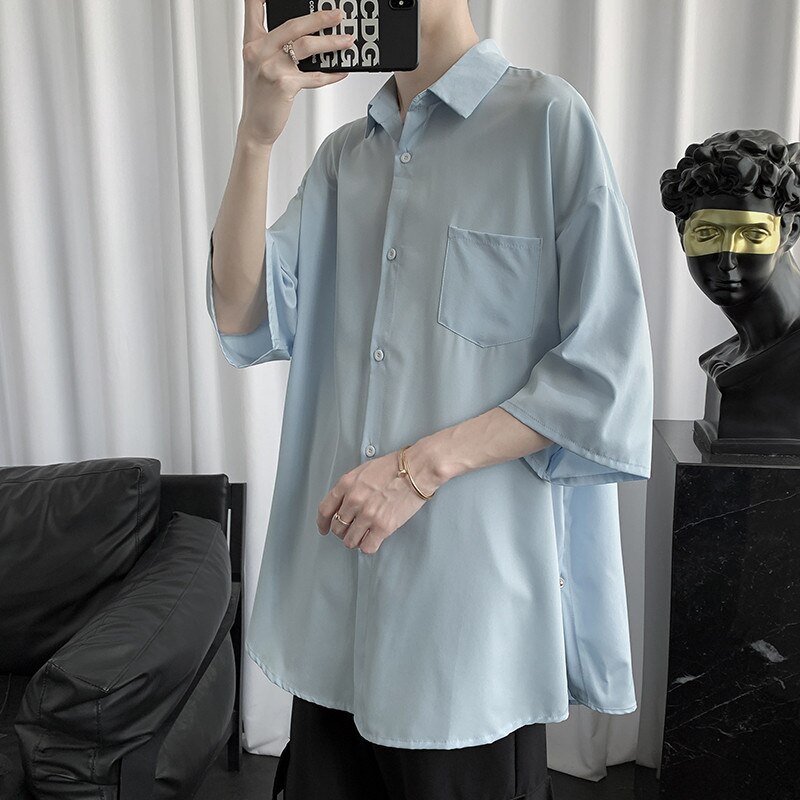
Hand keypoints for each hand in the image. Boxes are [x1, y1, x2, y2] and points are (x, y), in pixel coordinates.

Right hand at [238, 0, 354, 147]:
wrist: (255, 127)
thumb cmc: (261, 97)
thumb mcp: (261, 65)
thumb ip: (275, 46)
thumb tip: (306, 36)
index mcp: (252, 42)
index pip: (254, 7)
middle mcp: (258, 51)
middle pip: (293, 25)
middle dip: (319, 17)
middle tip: (338, 14)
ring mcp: (271, 67)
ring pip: (306, 46)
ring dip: (331, 43)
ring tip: (347, 41)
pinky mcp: (284, 85)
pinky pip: (314, 76)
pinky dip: (331, 74)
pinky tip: (341, 71)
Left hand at [316, 448, 440, 554]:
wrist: (418, 469)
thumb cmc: (394, 467)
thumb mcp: (364, 470)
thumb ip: (350, 487)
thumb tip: (344, 504)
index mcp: (346, 484)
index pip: (325, 510)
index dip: (322, 523)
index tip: (324, 529)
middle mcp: (354, 500)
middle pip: (337, 527)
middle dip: (342, 531)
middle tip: (351, 530)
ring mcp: (368, 515)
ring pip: (350, 540)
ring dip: (355, 540)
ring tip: (363, 536)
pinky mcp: (383, 526)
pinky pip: (367, 547)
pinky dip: (368, 546)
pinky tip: (373, 540)